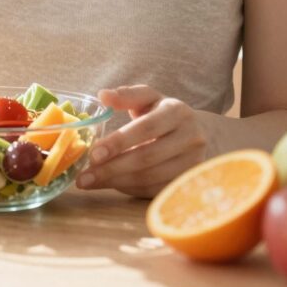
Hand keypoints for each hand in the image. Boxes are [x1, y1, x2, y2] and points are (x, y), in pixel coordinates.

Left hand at [76, 85, 209, 198]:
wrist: (202, 135)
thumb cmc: (165, 114)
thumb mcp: (149, 98)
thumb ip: (127, 95)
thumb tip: (102, 95)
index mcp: (178, 112)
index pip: (147, 128)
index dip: (119, 141)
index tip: (93, 153)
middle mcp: (190, 138)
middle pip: (147, 157)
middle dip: (112, 167)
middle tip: (84, 176)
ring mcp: (192, 163)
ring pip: (150, 178)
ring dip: (116, 181)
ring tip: (90, 181)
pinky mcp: (186, 182)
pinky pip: (154, 190)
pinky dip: (128, 189)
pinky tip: (109, 185)